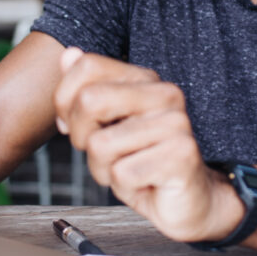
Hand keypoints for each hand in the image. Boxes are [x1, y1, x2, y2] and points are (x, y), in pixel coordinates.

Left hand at [53, 48, 243, 241]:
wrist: (190, 201)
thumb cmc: (143, 162)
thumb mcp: (106, 125)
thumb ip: (86, 88)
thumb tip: (70, 54)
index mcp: (145, 79)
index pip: (87, 66)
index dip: (65, 101)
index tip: (77, 126)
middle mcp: (164, 94)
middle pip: (89, 100)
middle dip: (81, 136)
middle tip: (103, 153)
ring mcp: (176, 123)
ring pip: (100, 144)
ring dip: (102, 169)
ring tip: (128, 171)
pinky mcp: (182, 154)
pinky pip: (122, 173)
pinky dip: (123, 186)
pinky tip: (144, 183)